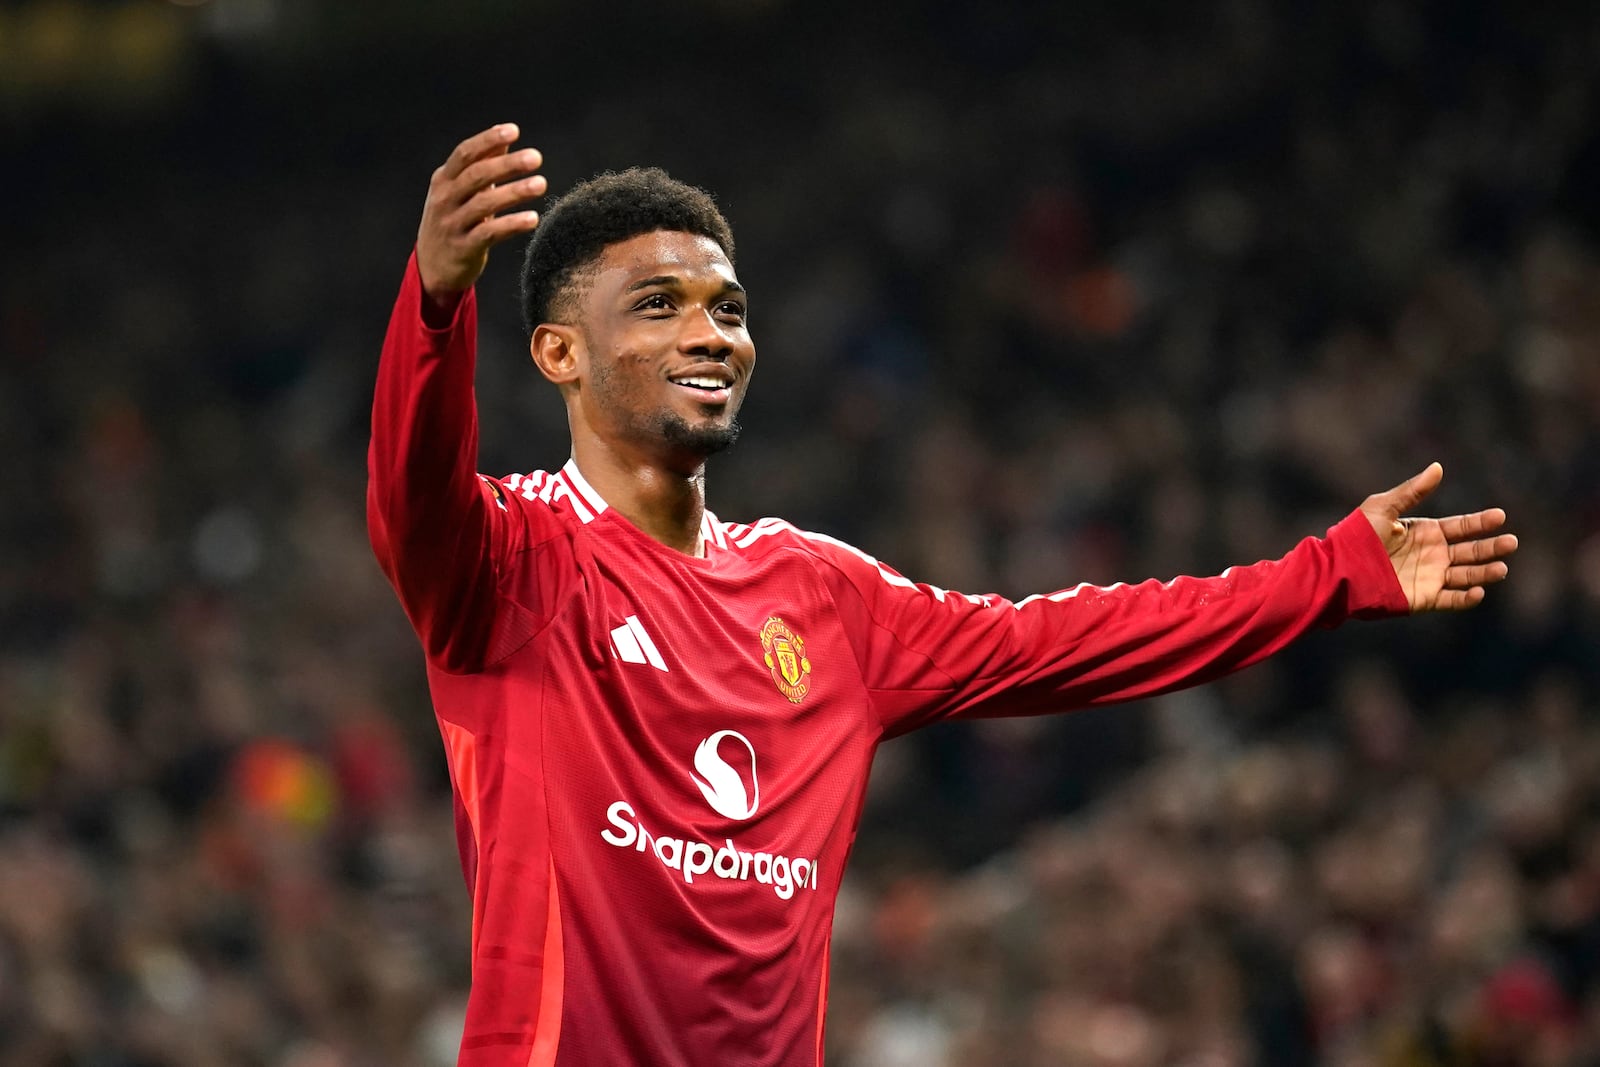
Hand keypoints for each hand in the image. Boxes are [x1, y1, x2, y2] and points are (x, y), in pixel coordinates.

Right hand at [416, 123, 546, 308]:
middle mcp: (445, 199)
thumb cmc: (454, 220)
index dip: (488, 140)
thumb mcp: (460, 191)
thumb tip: (504, 137)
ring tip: (541, 184)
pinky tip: (533, 218)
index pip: (465, 153)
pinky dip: (512, 225)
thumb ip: (481, 164)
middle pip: (476, 176)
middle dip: (507, 165)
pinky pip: (489, 234)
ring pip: (484, 204)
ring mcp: (452, 224)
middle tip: (536, 157)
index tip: (514, 131)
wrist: (432, 267)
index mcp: (444, 180)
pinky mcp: (464, 248)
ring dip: (514, 192)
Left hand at [1360, 462, 1517, 612]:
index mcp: (1425, 532)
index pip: (1462, 527)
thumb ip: (1412, 492)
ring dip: (1485, 572)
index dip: (1481, 522)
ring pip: (1466, 576)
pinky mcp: (1422, 599)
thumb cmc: (1355, 537)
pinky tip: (1479, 592)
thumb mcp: (1383, 508)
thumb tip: (1438, 467)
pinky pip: (1450, 599)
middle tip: (1511, 542)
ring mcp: (1429, 577)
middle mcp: (1431, 555)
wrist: (1337, 570)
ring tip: (1502, 567)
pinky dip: (1466, 598)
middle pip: (1470, 551)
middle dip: (1492, 547)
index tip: (1501, 516)